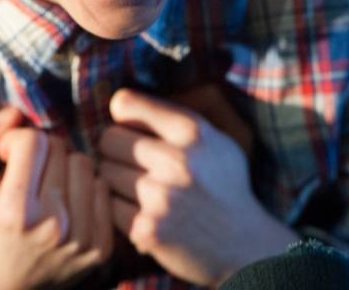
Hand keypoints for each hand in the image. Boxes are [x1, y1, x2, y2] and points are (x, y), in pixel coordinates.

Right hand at [0, 107, 111, 289]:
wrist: (2, 286)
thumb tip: (16, 112)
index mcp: (14, 210)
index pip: (33, 139)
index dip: (15, 141)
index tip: (6, 159)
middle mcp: (52, 226)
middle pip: (63, 147)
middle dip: (43, 152)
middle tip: (27, 174)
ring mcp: (81, 239)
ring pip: (86, 164)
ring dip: (66, 168)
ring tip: (47, 187)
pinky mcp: (101, 248)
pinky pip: (102, 189)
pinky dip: (84, 189)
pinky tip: (66, 204)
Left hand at [98, 89, 297, 287]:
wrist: (243, 245)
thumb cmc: (223, 186)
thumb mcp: (215, 140)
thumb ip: (174, 118)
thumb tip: (117, 104)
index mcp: (192, 131)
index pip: (125, 104)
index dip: (123, 117)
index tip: (131, 129)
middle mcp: (176, 160)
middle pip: (108, 139)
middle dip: (116, 150)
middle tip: (133, 164)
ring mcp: (161, 197)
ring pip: (105, 173)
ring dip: (116, 182)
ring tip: (142, 191)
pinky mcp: (147, 229)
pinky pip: (109, 206)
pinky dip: (120, 211)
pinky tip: (143, 214)